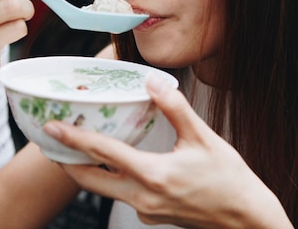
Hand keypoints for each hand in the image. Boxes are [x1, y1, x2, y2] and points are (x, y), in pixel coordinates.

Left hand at [44, 74, 292, 228]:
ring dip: (88, 170)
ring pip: (104, 189)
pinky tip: (117, 163)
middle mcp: (143, 197)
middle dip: (67, 161)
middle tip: (52, 141)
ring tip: (79, 147)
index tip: (52, 128)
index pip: (104, 153)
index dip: (74, 139)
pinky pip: (123, 195)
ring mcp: (145, 210)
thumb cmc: (229, 180)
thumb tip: (152, 82)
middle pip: (90, 181)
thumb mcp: (204, 138)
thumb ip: (175, 107)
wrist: (245, 219)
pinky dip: (112, 178)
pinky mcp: (152, 215)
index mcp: (154, 174)